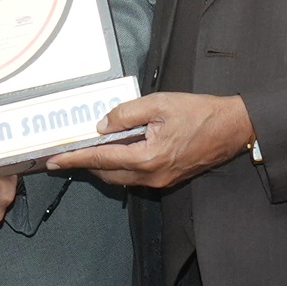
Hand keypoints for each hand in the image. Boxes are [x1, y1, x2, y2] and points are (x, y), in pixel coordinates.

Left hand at [47, 91, 253, 192]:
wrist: (232, 129)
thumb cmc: (199, 113)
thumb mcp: (159, 104)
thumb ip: (126, 114)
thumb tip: (101, 125)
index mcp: (146, 157)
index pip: (100, 158)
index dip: (74, 158)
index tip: (54, 161)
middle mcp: (150, 176)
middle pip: (107, 173)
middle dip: (85, 164)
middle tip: (65, 155)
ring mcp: (160, 181)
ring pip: (120, 178)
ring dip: (102, 166)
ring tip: (87, 152)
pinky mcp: (167, 179)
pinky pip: (135, 177)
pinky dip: (120, 167)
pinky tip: (117, 152)